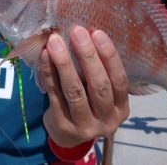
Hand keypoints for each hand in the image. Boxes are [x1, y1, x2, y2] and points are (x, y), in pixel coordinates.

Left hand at [41, 25, 128, 147]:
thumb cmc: (87, 103)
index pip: (119, 80)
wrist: (67, 135)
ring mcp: (85, 126)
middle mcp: (107, 120)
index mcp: (121, 108)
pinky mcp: (63, 126)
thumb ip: (96, 70)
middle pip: (99, 86)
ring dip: (64, 63)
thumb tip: (84, 32)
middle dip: (88, 56)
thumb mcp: (99, 92)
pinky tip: (45, 55)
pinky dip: (49, 73)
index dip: (109, 56)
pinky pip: (55, 95)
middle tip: (76, 31)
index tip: (97, 32)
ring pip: (75, 92)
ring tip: (54, 41)